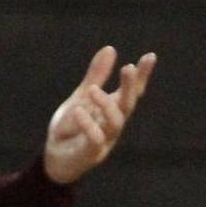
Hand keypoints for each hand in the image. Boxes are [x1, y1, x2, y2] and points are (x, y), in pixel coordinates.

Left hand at [44, 46, 156, 184]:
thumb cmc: (72, 127)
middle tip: (128, 68)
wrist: (55, 158)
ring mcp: (104, 140)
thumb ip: (95, 76)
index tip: (150, 56)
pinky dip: (88, 125)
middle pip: (128, 105)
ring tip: (92, 89)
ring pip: (115, 123)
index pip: (132, 92)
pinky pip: (95, 140)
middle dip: (130, 87)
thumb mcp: (81, 97)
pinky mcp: (90, 153)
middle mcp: (113, 124)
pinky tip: (78, 111)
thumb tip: (111, 48)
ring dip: (106, 105)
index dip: (142, 76)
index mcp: (112, 109)